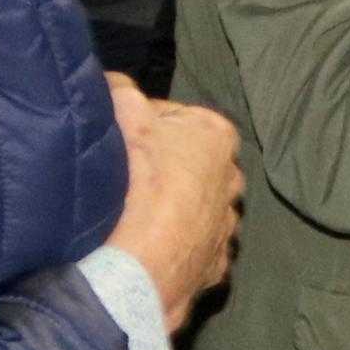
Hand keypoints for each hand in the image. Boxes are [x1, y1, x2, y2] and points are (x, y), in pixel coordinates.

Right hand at [108, 75, 244, 332]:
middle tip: (123, 177)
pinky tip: (148, 247)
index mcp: (218, 136)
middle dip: (160, 167)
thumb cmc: (138, 182)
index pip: (172, 118)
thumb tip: (116, 84)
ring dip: (169, 209)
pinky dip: (174, 246)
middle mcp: (233, 179)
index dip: (139, 126)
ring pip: (193, 208)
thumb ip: (122, 90)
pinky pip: (193, 247)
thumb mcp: (124, 115)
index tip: (117, 141)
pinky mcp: (217, 266)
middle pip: (187, 164)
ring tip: (133, 216)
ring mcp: (228, 226)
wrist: (139, 265)